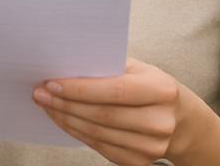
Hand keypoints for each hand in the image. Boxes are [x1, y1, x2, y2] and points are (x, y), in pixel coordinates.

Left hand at [33, 58, 182, 165]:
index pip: (114, 90)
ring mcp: (152, 147)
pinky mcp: (140, 162)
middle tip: (39, 94)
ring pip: (98, 133)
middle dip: (65, 104)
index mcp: (161, 90)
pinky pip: (100, 148)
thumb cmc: (149, 85)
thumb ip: (107, 65)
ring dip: (66, 120)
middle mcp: (160, 121)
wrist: (179, 119)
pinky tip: (63, 120)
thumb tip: (66, 62)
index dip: (80, 88)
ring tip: (46, 106)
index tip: (51, 83)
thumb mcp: (137, 67)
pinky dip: (77, 133)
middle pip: (102, 115)